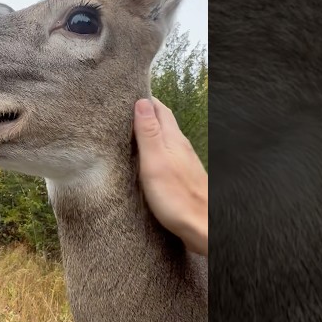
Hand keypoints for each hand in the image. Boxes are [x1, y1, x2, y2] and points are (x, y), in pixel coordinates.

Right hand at [133, 97, 207, 255]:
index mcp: (173, 138)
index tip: (123, 95)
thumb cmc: (176, 196)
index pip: (159, 108)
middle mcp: (180, 146)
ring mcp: (182, 161)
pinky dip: (152, 149)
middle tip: (120, 111)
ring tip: (127, 131)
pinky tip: (143, 157)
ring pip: (164, 137)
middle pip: (162, 121)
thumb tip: (141, 101)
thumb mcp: (155, 161)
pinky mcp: (180, 176)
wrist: (200, 225)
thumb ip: (148, 132)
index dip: (143, 99)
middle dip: (144, 112)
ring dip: (147, 131)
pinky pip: (165, 154)